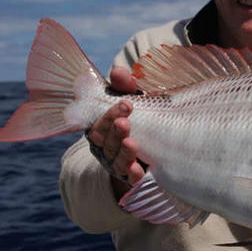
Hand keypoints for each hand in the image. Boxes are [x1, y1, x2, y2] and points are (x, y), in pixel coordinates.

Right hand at [86, 67, 143, 195]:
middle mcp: (105, 148)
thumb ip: (125, 86)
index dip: (109, 114)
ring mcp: (118, 164)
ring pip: (116, 160)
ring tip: (132, 142)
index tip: (126, 103)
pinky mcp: (132, 176)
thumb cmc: (138, 117)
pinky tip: (138, 169)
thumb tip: (119, 72)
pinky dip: (132, 174)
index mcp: (101, 129)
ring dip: (124, 151)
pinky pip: (130, 178)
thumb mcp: (132, 100)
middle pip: (105, 142)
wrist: (152, 148)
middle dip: (114, 131)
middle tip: (125, 121)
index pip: (99, 123)